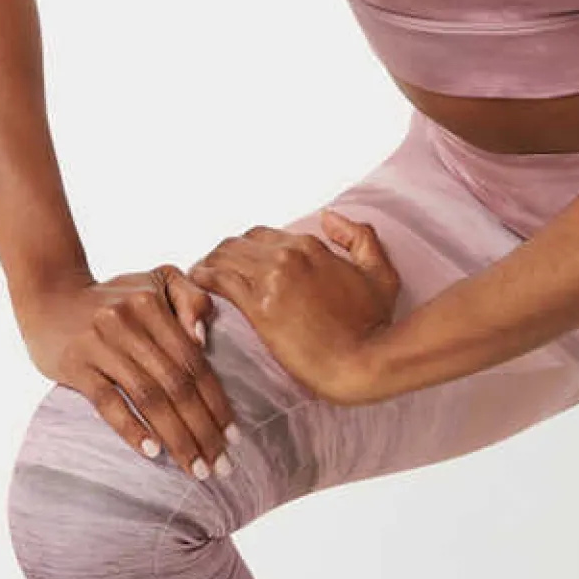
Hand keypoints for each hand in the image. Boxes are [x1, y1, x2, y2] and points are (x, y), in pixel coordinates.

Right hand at [14, 263, 239, 476]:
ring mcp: (100, 344)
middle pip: (176, 384)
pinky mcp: (75, 364)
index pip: (194, 361)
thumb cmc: (115, 297)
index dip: (216, 401)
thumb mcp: (158, 281)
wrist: (50, 294)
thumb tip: (203, 340)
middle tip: (220, 466)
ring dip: (176, 437)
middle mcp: (128, 322)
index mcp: (153, 304)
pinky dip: (132, 428)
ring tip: (195, 468)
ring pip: (148, 397)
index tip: (234, 436)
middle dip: (203, 429)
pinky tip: (153, 452)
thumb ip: (192, 298)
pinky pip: (107, 402)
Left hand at [185, 209, 400, 403]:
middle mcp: (288, 255)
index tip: (240, 263)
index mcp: (312, 246)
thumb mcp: (380, 274)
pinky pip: (218, 280)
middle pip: (239, 243)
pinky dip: (203, 278)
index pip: (265, 235)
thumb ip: (359, 238)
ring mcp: (272, 279)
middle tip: (214, 271)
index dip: (248, 249)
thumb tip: (330, 216)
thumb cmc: (374, 325)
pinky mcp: (258, 307)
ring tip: (201, 277)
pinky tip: (197, 285)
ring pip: (224, 256)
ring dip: (209, 264)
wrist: (363, 362)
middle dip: (224, 254)